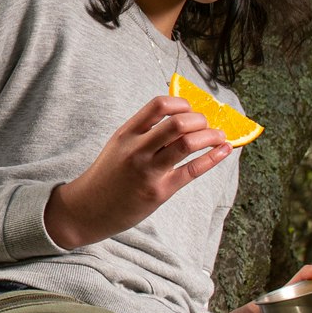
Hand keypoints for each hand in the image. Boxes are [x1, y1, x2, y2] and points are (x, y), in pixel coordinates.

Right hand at [43, 94, 233, 250]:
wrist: (88, 209)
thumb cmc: (108, 176)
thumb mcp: (119, 145)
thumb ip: (144, 131)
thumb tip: (179, 116)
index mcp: (127, 133)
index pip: (159, 105)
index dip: (181, 103)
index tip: (190, 109)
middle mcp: (137, 149)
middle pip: (177, 123)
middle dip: (200, 120)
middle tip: (207, 124)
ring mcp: (148, 171)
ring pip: (187, 144)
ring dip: (210, 136)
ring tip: (219, 136)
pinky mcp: (159, 191)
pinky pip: (191, 171)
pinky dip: (213, 158)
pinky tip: (223, 150)